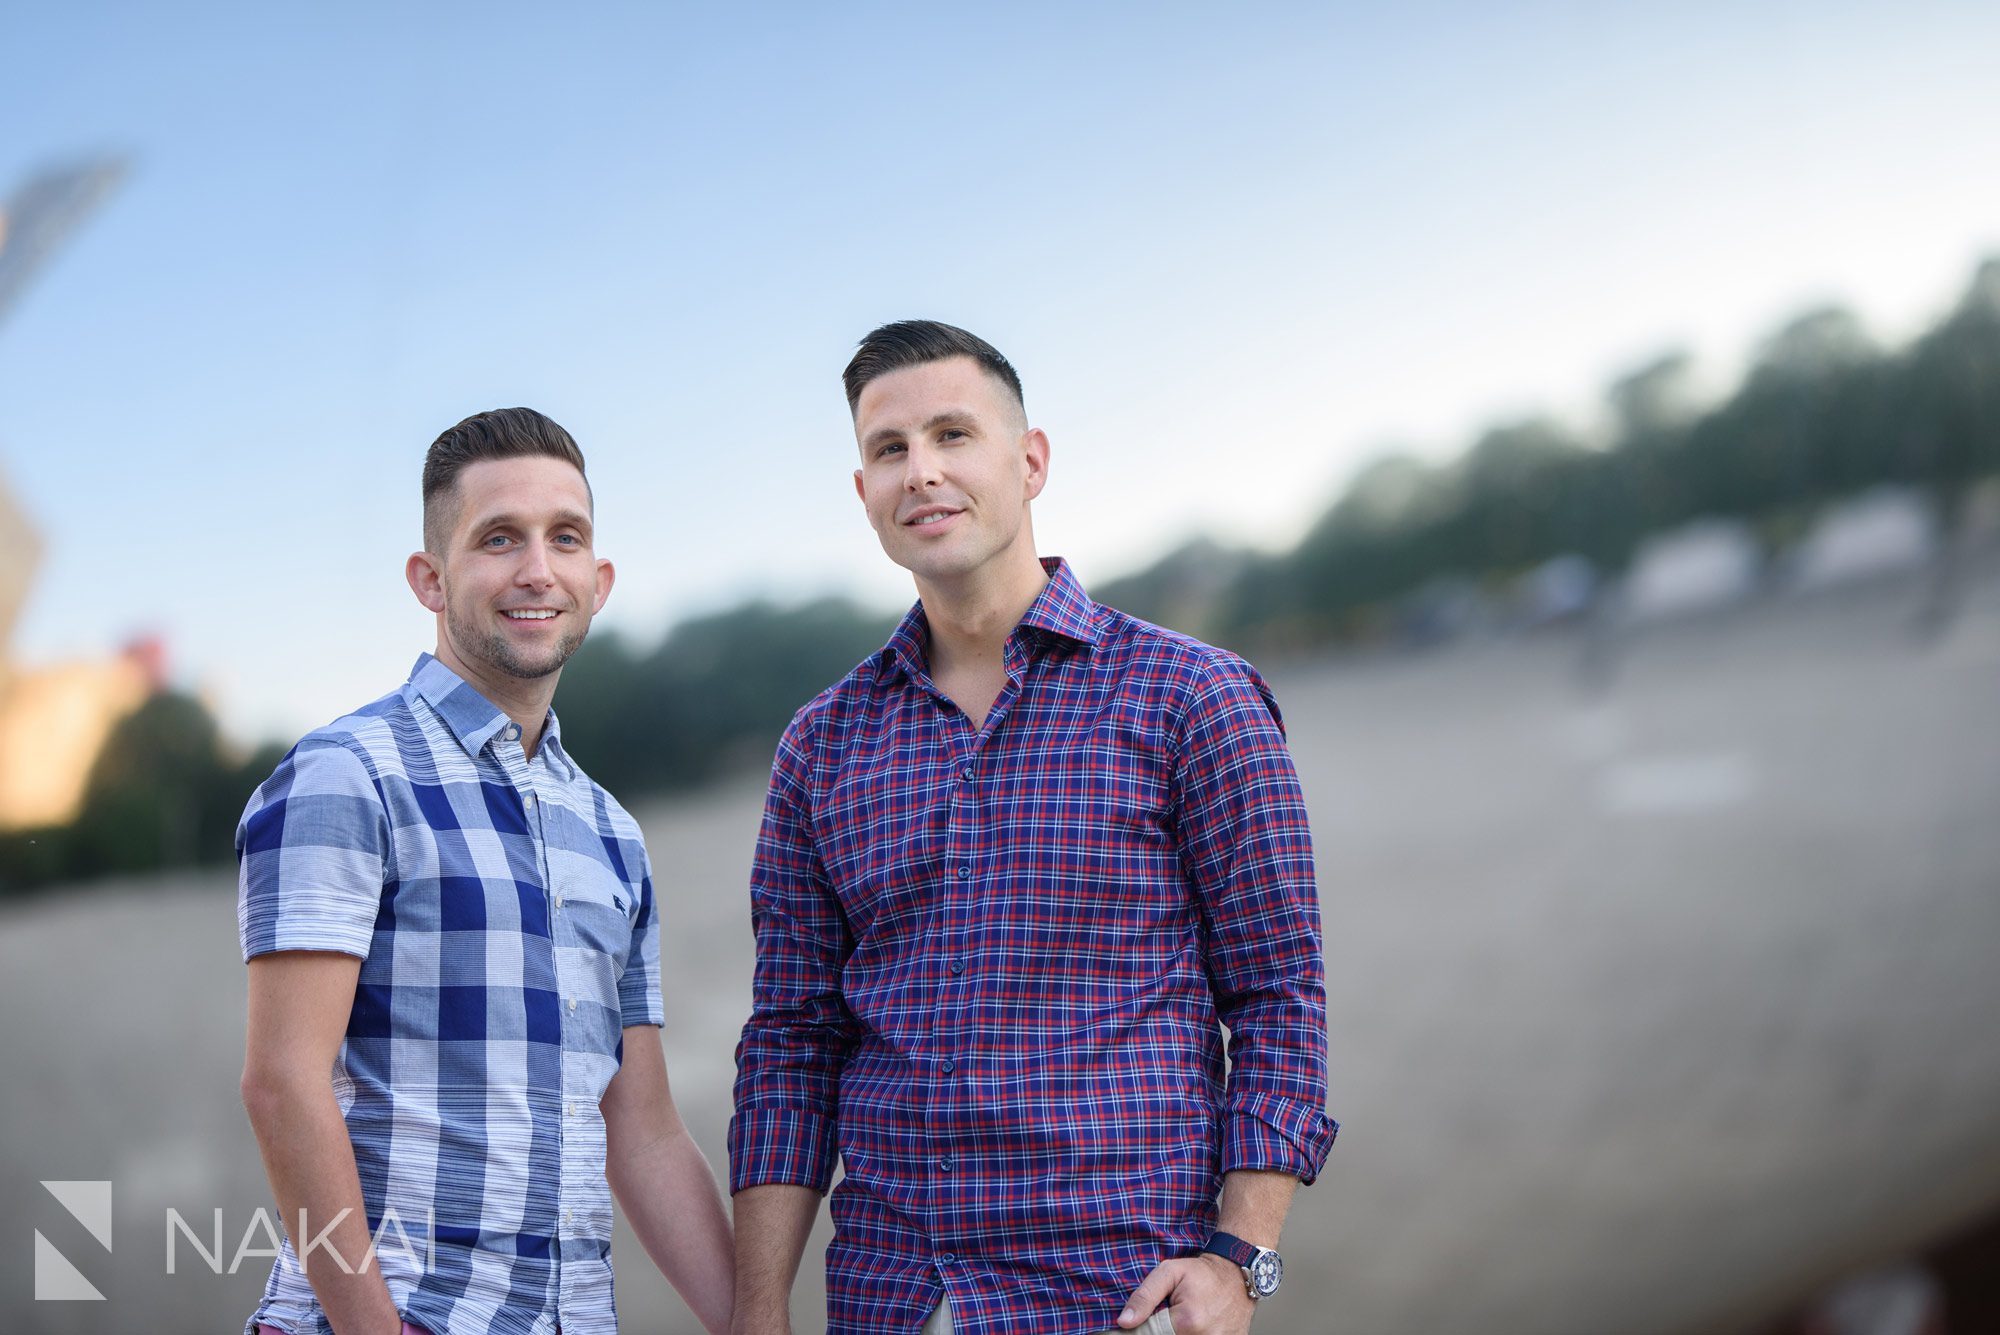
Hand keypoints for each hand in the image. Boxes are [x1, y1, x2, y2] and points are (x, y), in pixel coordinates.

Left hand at [1119, 1252, 1253, 1334]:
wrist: (1237, 1275)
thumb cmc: (1202, 1273)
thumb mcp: (1169, 1272)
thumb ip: (1144, 1296)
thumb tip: (1124, 1321)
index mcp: (1187, 1321)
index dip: (1144, 1327)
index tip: (1148, 1317)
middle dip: (1163, 1329)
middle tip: (1172, 1313)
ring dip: (1178, 1332)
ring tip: (1184, 1319)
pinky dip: (1194, 1334)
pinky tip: (1197, 1326)